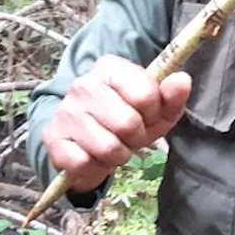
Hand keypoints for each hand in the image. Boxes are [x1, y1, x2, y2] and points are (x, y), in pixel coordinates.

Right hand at [40, 55, 191, 193]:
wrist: (87, 139)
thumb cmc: (128, 119)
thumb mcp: (156, 108)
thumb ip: (173, 95)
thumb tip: (182, 80)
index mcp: (111, 67)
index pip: (145, 94)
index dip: (153, 112)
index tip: (147, 114)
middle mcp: (83, 84)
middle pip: (127, 124)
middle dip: (135, 137)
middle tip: (129, 135)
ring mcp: (65, 110)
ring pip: (108, 147)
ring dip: (118, 155)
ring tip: (113, 145)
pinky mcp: (52, 137)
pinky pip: (84, 163)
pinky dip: (95, 166)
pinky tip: (93, 155)